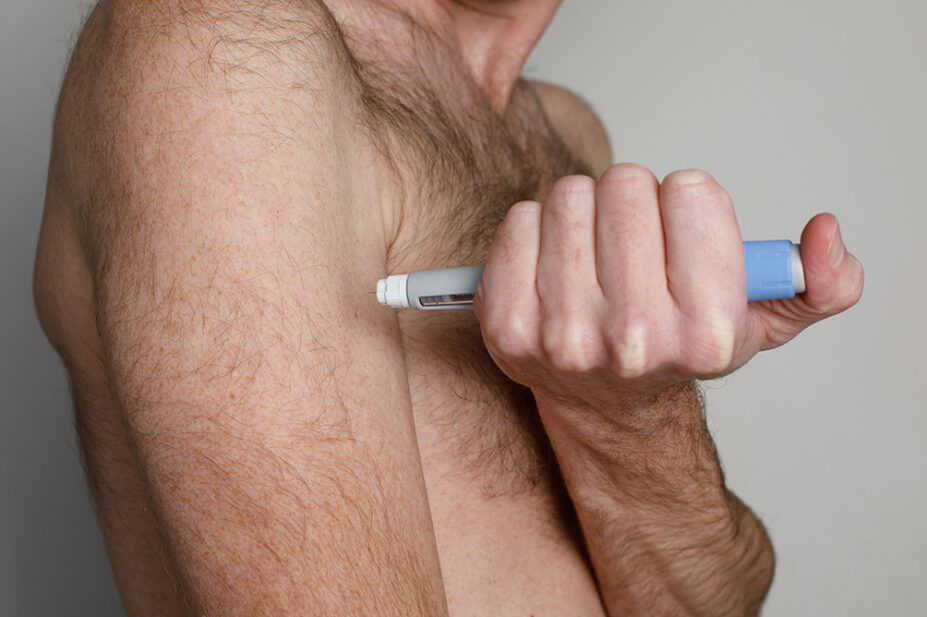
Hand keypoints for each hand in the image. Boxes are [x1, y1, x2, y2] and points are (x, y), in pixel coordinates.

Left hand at [472, 164, 863, 414]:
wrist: (604, 403)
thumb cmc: (678, 346)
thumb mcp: (764, 322)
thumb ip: (819, 282)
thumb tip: (825, 235)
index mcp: (706, 332)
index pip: (691, 190)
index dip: (687, 203)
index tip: (680, 237)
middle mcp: (634, 340)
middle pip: (625, 185)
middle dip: (633, 202)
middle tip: (631, 243)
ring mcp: (563, 336)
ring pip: (569, 196)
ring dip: (584, 212)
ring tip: (593, 256)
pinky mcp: (506, 326)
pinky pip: (518, 220)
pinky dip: (535, 229)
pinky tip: (553, 267)